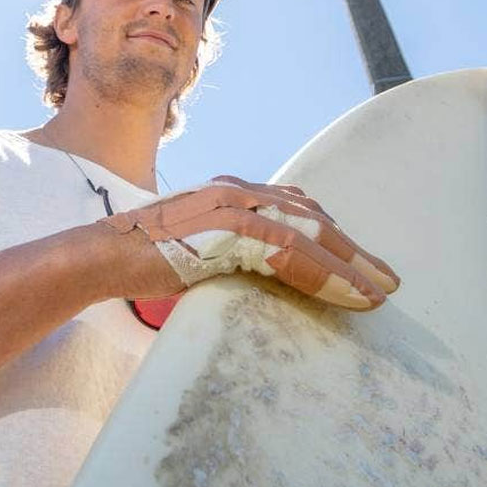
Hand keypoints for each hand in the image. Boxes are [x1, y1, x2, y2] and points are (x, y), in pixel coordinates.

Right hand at [99, 175, 398, 310]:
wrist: (99, 254)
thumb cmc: (137, 259)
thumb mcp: (193, 248)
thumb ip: (225, 250)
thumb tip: (252, 273)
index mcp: (230, 192)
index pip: (295, 207)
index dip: (332, 236)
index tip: (358, 263)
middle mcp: (238, 191)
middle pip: (312, 217)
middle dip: (353, 250)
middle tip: (387, 280)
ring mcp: (234, 206)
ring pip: (311, 234)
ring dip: (350, 266)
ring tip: (379, 294)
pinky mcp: (229, 230)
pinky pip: (292, 253)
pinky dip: (326, 275)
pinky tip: (350, 296)